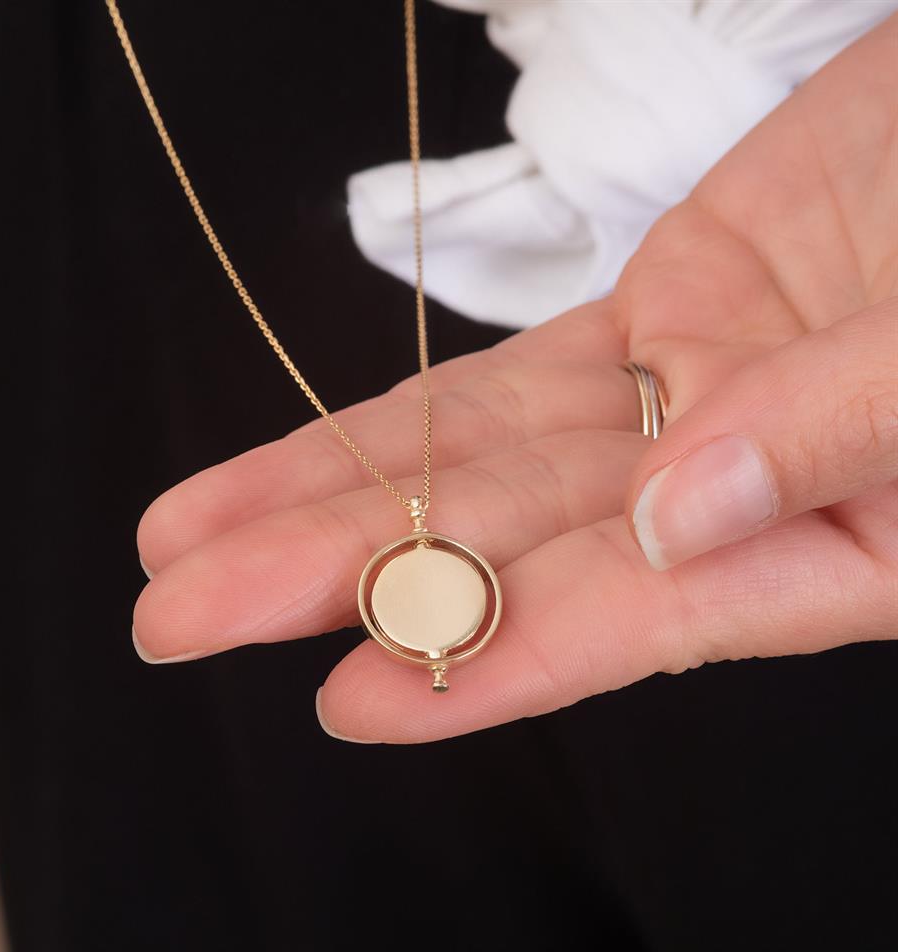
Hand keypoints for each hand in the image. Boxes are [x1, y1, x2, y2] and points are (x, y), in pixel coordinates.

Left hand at [133, 17, 897, 741]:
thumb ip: (839, 426)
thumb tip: (679, 513)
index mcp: (836, 545)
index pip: (632, 617)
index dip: (493, 657)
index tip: (352, 696)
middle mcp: (732, 495)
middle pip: (505, 543)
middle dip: (334, 575)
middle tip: (181, 613)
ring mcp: (679, 400)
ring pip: (473, 465)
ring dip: (326, 500)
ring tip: (188, 544)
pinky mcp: (657, 316)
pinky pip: (504, 384)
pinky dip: (405, 422)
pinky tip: (305, 461)